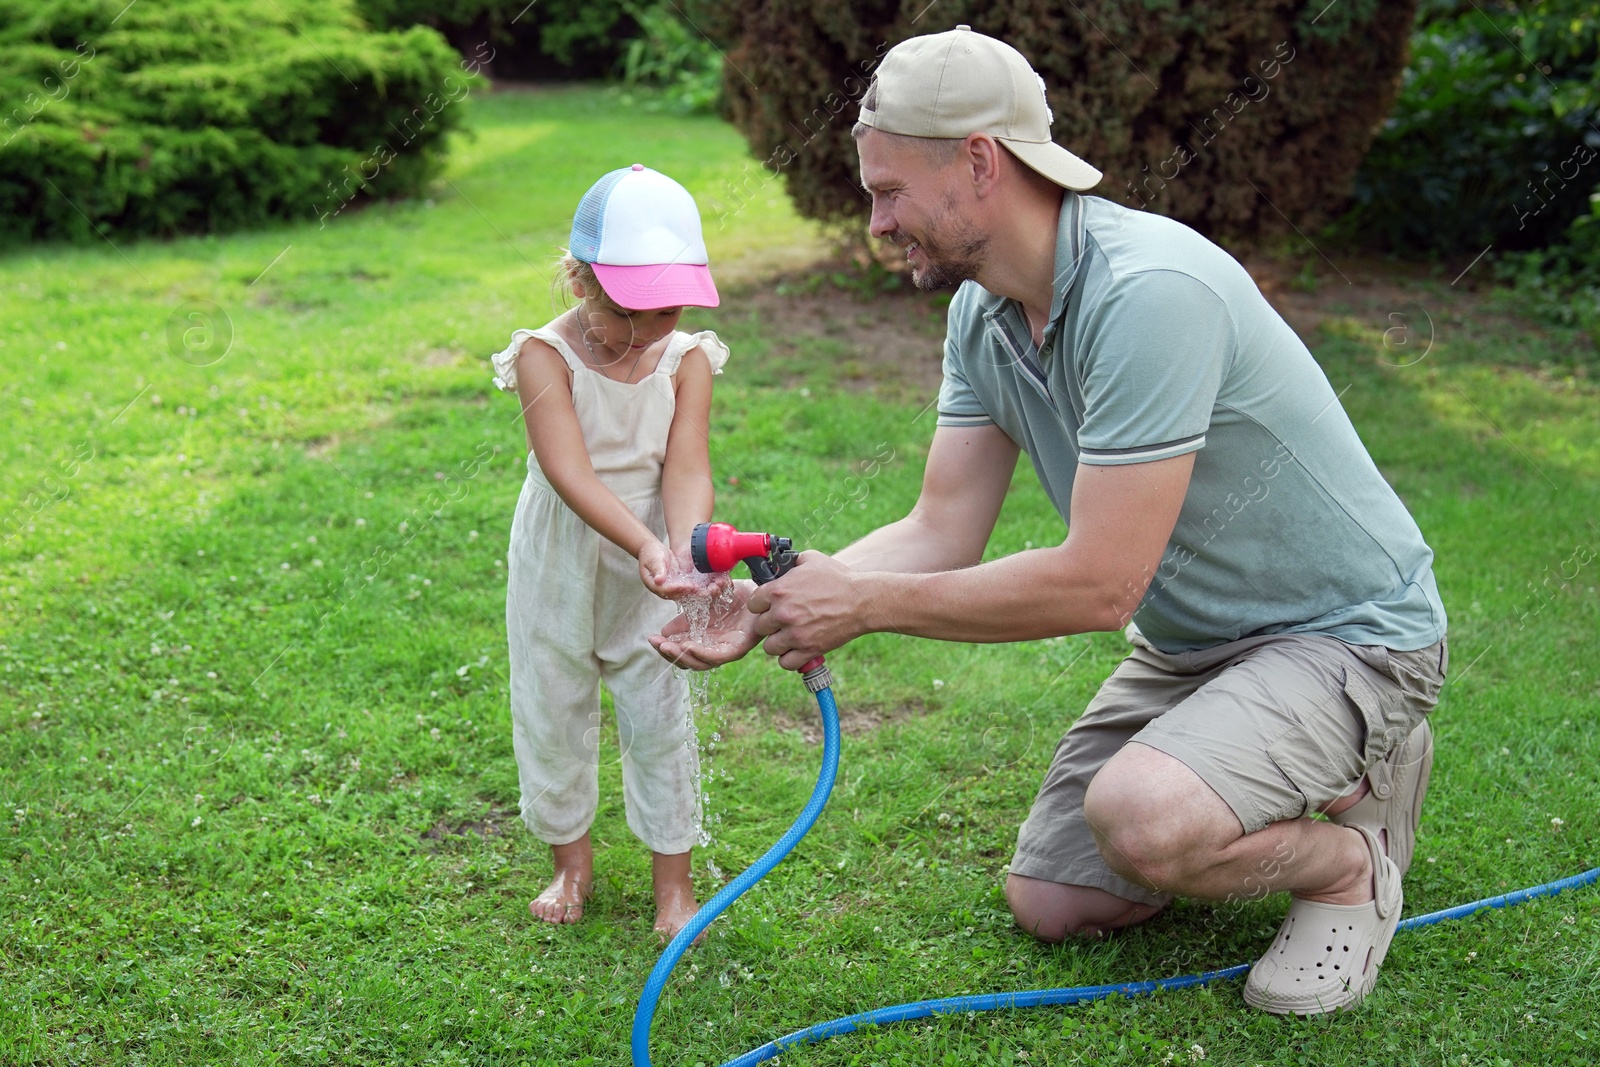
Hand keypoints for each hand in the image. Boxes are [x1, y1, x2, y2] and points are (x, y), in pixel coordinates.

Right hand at [639, 541, 728, 599]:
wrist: (651, 550)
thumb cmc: (650, 554)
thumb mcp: (653, 560)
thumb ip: (657, 569)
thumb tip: (659, 581)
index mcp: (656, 586)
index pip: (669, 591)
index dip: (680, 589)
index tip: (690, 586)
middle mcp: (666, 590)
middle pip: (681, 595)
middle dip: (695, 594)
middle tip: (708, 590)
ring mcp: (675, 587)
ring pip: (689, 593)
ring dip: (702, 591)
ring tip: (714, 587)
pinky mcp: (681, 583)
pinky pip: (692, 587)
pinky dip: (703, 586)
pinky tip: (713, 583)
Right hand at [651, 580, 760, 669]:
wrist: (759, 587)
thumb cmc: (735, 596)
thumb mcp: (703, 604)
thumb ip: (686, 618)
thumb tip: (664, 632)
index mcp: (708, 639)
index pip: (684, 651)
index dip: (667, 648)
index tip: (652, 639)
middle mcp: (717, 648)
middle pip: (691, 661)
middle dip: (671, 654)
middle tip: (656, 644)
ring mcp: (728, 651)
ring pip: (702, 662)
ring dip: (683, 655)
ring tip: (668, 647)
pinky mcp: (739, 648)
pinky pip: (718, 656)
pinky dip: (701, 653)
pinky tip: (687, 645)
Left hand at [748, 551, 866, 669]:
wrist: (863, 601)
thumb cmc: (838, 579)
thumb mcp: (812, 560)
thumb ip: (791, 563)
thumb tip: (780, 566)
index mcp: (779, 591)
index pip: (753, 604)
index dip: (762, 605)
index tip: (770, 606)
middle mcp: (783, 613)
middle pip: (760, 627)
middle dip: (770, 623)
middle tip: (783, 620)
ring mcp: (795, 634)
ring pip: (770, 647)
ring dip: (778, 642)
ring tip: (790, 636)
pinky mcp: (809, 650)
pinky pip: (786, 662)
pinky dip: (790, 658)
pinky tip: (797, 648)